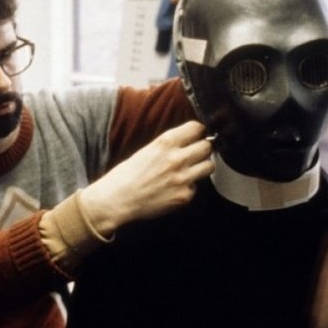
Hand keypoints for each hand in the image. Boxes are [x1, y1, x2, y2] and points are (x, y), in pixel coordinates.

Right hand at [78, 121, 213, 235]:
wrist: (117, 200)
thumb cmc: (126, 176)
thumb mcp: (146, 151)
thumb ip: (167, 146)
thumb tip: (185, 142)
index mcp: (165, 143)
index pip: (196, 128)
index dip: (197, 131)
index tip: (196, 135)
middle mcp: (177, 158)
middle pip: (207, 146)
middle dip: (202, 148)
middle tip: (196, 153)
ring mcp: (183, 178)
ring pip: (209, 166)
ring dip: (201, 166)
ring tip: (190, 170)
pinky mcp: (184, 196)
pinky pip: (196, 187)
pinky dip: (188, 187)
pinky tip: (175, 188)